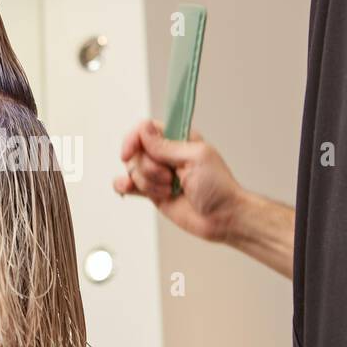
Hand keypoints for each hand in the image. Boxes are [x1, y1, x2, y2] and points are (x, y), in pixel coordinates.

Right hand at [114, 120, 245, 243]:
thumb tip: (144, 129)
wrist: (222, 218)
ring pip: (133, 170)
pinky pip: (127, 184)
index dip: (135, 139)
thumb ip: (166, 145)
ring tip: (168, 190)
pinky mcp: (152, 192)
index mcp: (178, 139)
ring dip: (147, 182)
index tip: (130, 151)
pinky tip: (127, 188)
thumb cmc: (218, 187)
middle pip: (136, 151)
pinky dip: (123, 185)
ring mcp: (157, 174)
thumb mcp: (196, 158)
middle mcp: (165, 155)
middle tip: (168, 177)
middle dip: (148, 167)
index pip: (146, 129)